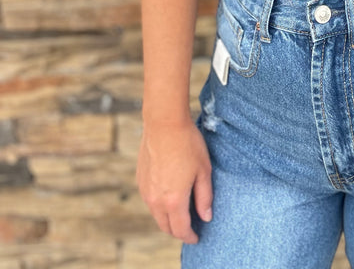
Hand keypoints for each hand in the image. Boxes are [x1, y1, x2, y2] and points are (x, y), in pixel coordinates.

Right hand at [137, 119, 212, 243]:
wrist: (164, 123)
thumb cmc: (187, 144)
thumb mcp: (203, 170)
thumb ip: (205, 197)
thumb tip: (206, 217)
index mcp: (173, 200)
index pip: (181, 229)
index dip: (190, 236)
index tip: (197, 237)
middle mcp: (156, 200)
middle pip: (166, 226)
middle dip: (178, 231)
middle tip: (190, 227)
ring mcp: (145, 191)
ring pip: (156, 215)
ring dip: (168, 218)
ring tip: (182, 212)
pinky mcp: (140, 180)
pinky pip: (150, 201)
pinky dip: (160, 205)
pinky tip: (170, 195)